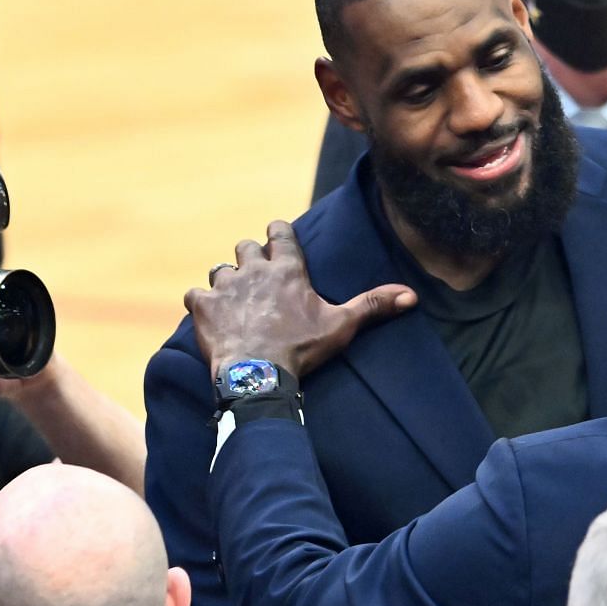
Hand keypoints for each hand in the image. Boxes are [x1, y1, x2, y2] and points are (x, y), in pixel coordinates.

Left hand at [184, 221, 413, 378]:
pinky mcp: (204, 306)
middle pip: (245, 246)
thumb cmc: (302, 348)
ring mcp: (226, 286)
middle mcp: (254, 270)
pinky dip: (201, 303)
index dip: (278, 233)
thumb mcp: (342, 325)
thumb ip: (373, 305)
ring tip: (234, 298)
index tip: (278, 238)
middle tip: (257, 277)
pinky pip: (195, 295)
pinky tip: (209, 316)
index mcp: (287, 269)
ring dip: (225, 280)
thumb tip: (411, 296)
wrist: (260, 373)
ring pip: (219, 269)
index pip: (279, 232)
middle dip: (250, 257)